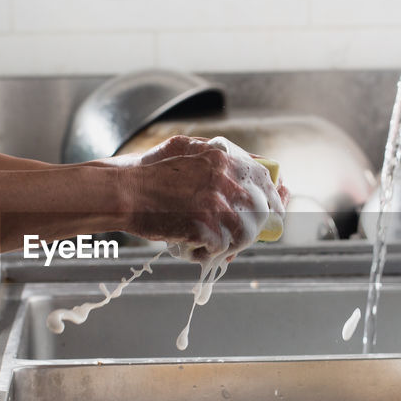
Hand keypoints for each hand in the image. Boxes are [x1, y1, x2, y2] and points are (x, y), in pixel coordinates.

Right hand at [125, 143, 283, 262]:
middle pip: (261, 209)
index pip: (264, 177)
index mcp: (223, 158)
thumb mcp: (187, 147)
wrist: (125, 192)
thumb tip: (248, 163)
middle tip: (241, 235)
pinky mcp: (205, 227)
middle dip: (256, 226)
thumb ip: (218, 154)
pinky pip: (222, 248)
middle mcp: (225, 179)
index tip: (275, 208)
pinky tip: (195, 248)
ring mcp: (216, 204)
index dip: (274, 195)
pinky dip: (210, 253)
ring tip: (214, 244)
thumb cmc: (149, 171)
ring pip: (246, 233)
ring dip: (233, 243)